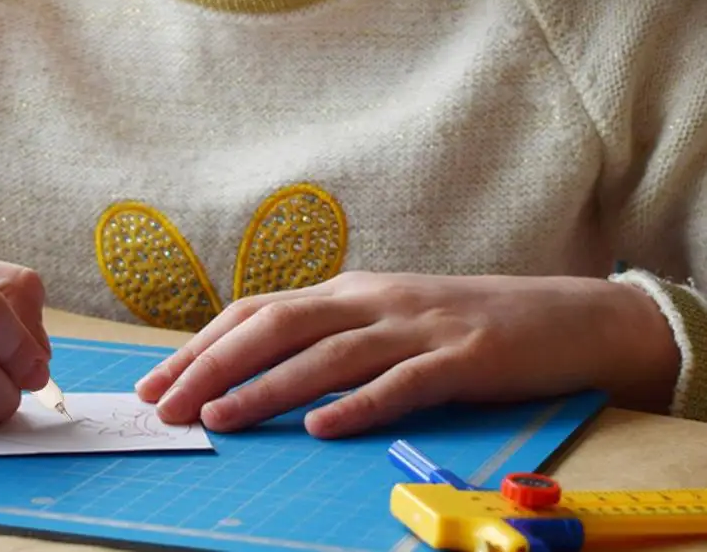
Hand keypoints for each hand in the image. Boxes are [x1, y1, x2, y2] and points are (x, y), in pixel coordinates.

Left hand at [135, 272, 679, 438]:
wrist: (560, 314)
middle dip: (214, 366)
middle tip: (167, 406)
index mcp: (348, 291)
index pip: (258, 311)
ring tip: (220, 419)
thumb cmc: (461, 324)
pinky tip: (321, 429)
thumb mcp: (386, 318)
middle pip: (278, 326)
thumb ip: (332, 337)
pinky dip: (358, 407)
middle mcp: (372, 300)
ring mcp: (416, 326)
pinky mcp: (461, 358)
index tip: (160, 382)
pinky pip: (401, 384)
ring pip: (328, 355)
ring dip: (268, 387)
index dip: (204, 345)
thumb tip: (260, 371)